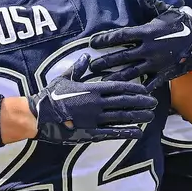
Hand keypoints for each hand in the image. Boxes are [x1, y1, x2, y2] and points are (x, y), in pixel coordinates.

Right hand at [28, 65, 157, 143]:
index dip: (134, 88)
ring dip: (138, 116)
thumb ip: (77, 69)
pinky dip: (126, 132)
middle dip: (141, 102)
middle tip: (154, 102)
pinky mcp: (90, 133)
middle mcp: (96, 104)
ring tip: (150, 116)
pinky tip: (138, 132)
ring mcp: (94, 119)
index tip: (145, 89)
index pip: (118, 87)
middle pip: (124, 102)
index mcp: (91, 89)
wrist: (38, 116)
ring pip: (121, 117)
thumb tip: (86, 57)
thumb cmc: (49, 97)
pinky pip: (112, 133)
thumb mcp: (63, 79)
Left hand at [87, 0, 191, 83]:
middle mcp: (149, 49)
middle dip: (104, 62)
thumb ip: (149, 1)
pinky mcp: (164, 74)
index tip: (92, 42)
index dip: (104, 39)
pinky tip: (125, 93)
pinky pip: (148, 84)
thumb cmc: (182, 23)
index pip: (120, 36)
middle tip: (91, 66)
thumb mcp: (166, 10)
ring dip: (115, 78)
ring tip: (102, 82)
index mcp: (147, 32)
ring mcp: (156, 64)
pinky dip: (137, 89)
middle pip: (121, 57)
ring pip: (130, 73)